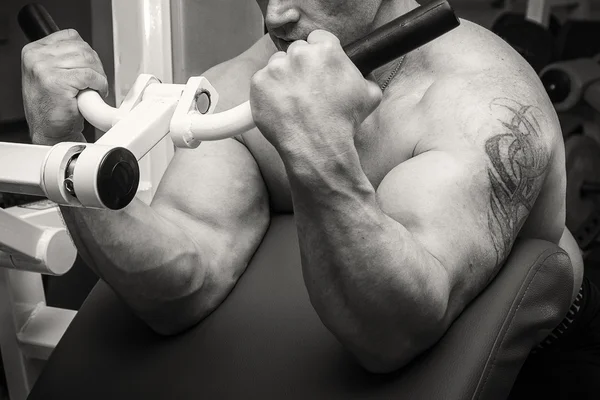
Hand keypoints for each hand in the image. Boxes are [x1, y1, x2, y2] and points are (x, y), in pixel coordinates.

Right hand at [21, 29, 107, 143]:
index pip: (71, 37)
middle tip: (96, 81)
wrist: (50, 131)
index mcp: (34, 51)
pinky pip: (90, 75)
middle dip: (96, 66)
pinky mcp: (58, 82)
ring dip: (99, 76)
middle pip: (82, 48)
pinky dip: (100, 84)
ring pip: (88, 60)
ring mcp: (45, 69)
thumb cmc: (54, 107)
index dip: (87, 52)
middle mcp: (37, 57)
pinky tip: (97, 92)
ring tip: (95, 88)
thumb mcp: (52, 74)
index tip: (91, 67)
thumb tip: (88, 52)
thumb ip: (64, 58)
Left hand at [249, 30, 381, 155]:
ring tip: (293, 101)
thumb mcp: (369, 95)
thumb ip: (364, 76)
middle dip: (300, 67)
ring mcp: (276, 68)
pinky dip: (268, 93)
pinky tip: (281, 107)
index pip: (318, 39)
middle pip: (296, 51)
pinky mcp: (259, 83)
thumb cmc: (343, 123)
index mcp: (326, 49)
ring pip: (277, 65)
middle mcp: (299, 53)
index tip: (318, 69)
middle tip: (307, 90)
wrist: (318, 146)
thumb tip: (362, 73)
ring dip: (283, 78)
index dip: (319, 55)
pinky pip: (262, 82)